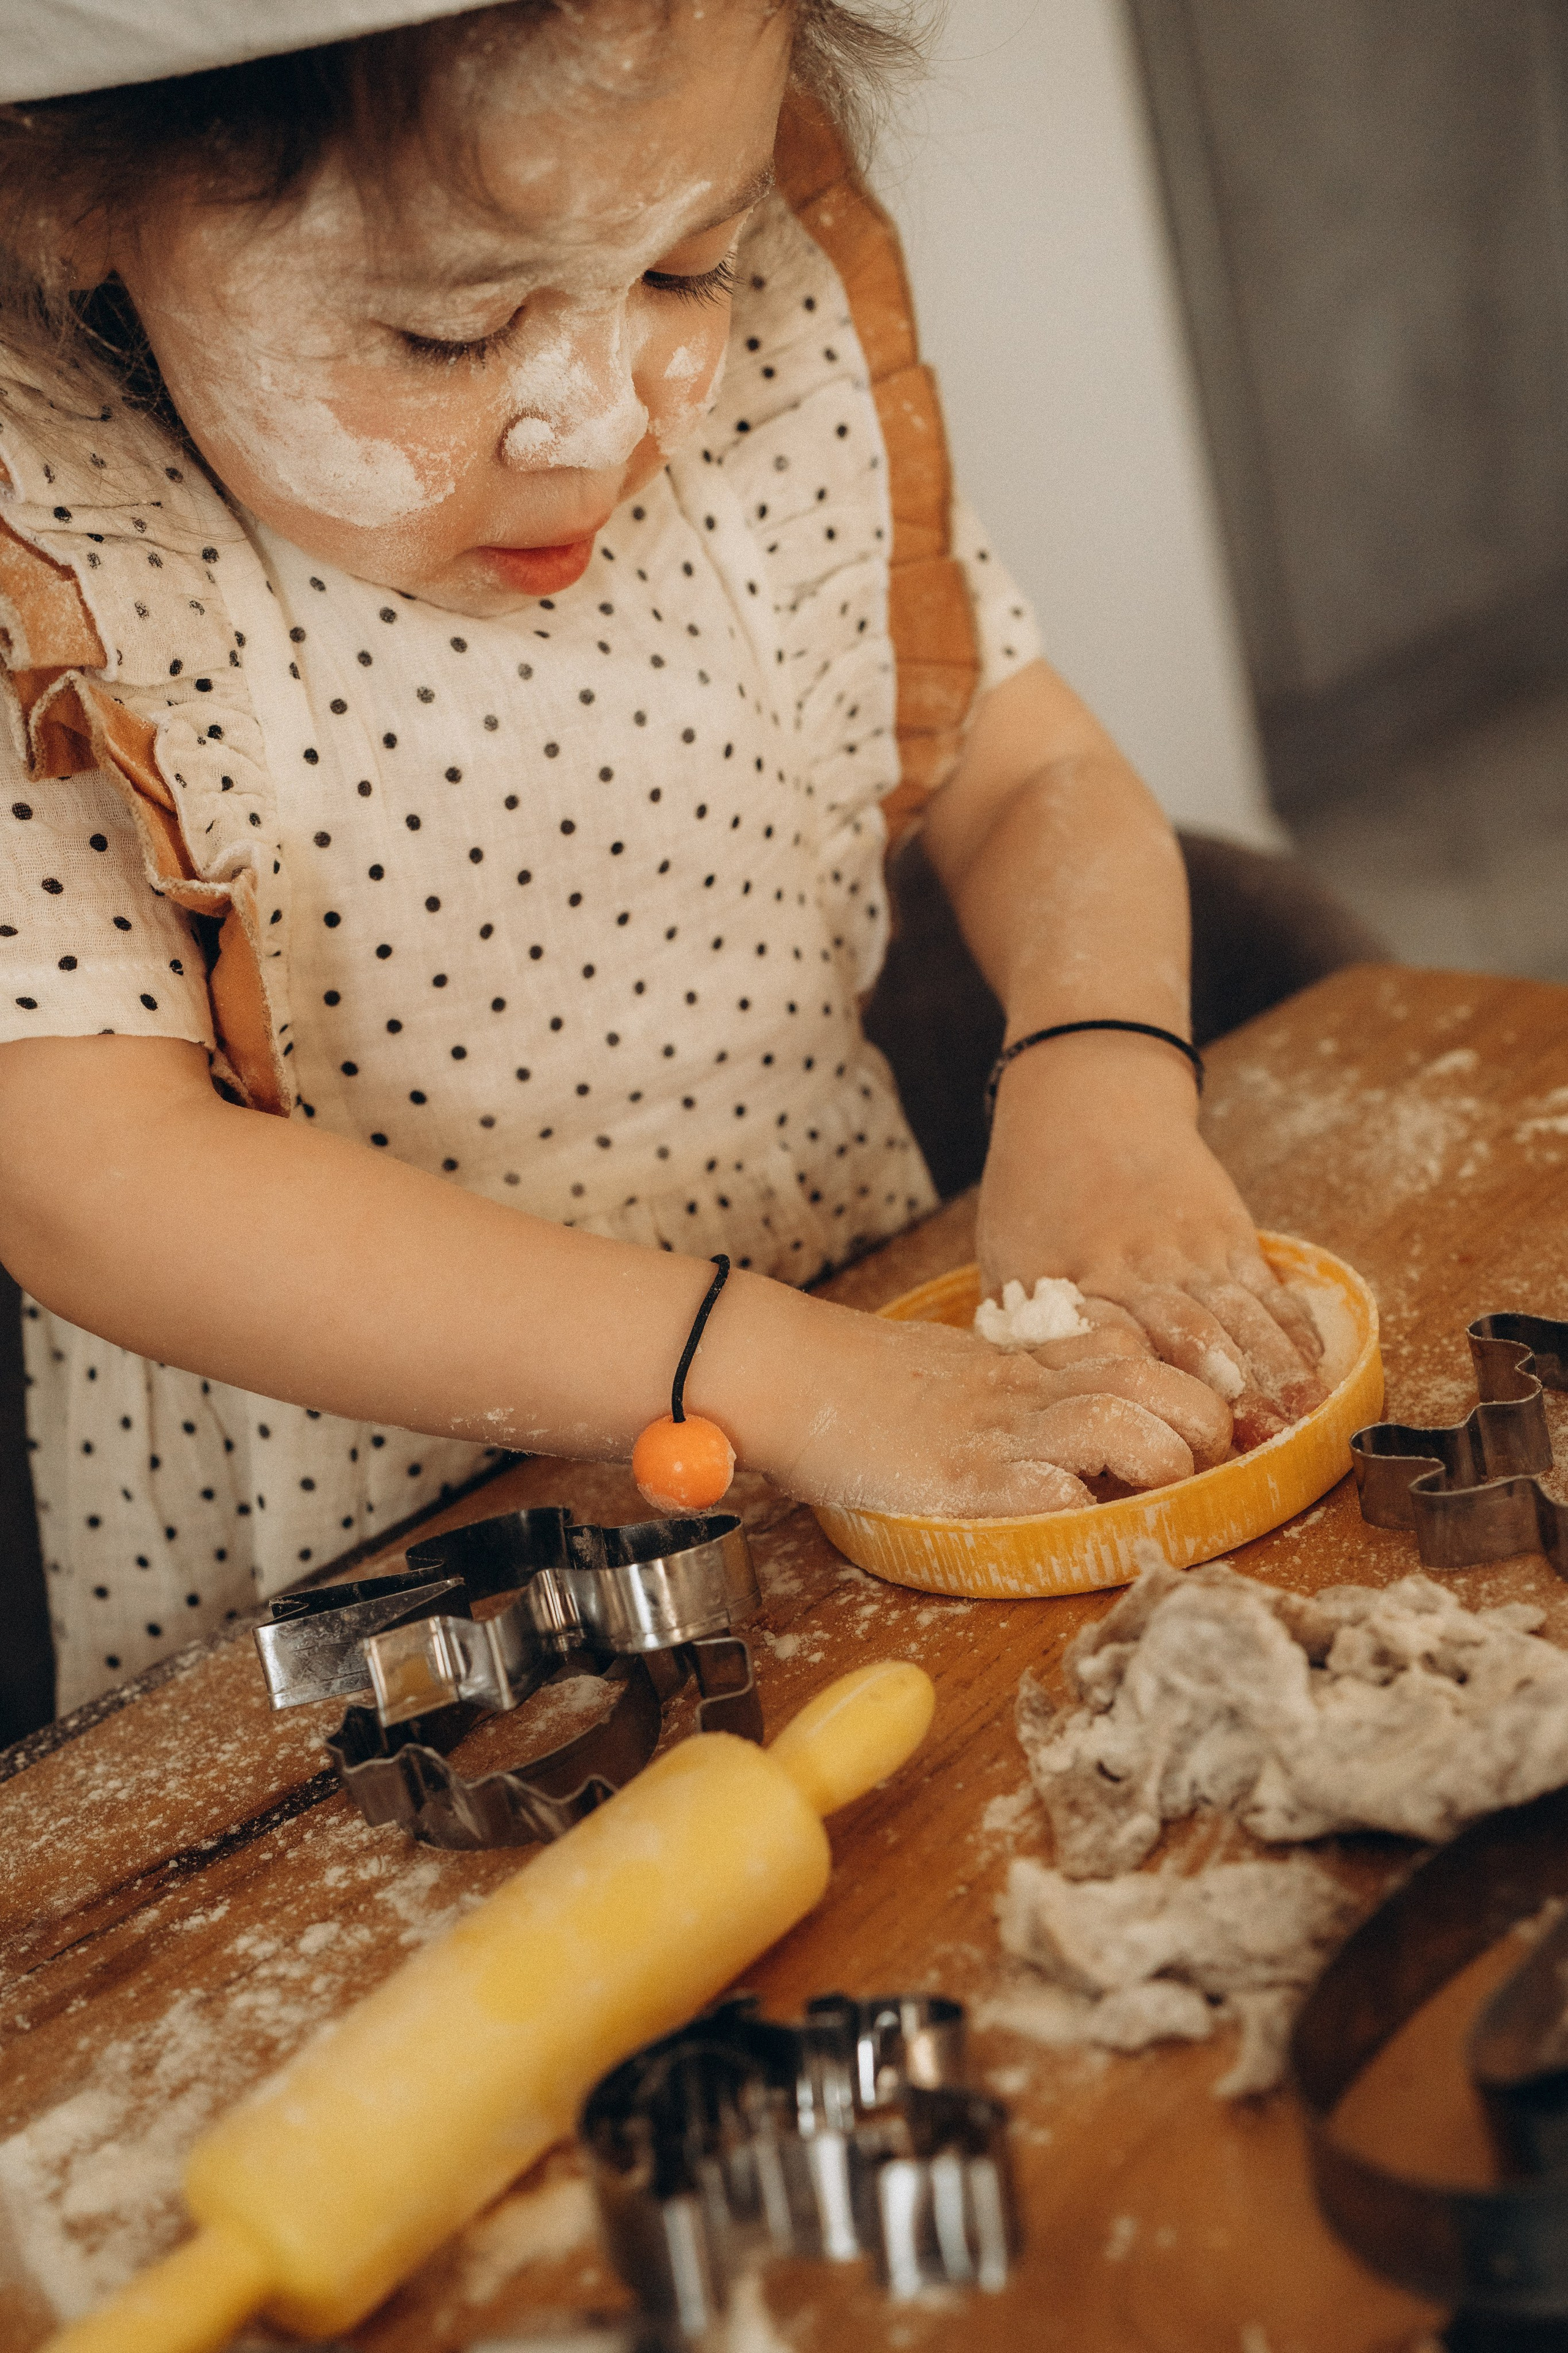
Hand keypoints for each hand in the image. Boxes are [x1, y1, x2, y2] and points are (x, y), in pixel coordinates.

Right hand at [733, 1288, 1224, 1518]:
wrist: (782, 1368)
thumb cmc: (858, 1377)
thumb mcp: (957, 1366)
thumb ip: (1015, 1383)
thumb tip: (1071, 1417)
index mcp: (1024, 1362)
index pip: (1135, 1350)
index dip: (1187, 1381)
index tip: (1208, 1418)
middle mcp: (1023, 1391)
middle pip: (1151, 1382)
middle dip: (1201, 1421)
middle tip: (1209, 1460)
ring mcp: (994, 1433)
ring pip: (1118, 1424)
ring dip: (1161, 1458)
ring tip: (1165, 1489)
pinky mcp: (959, 1480)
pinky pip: (1047, 1494)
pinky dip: (1083, 1514)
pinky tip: (1088, 1525)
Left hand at [977, 1034, 1324, 1437]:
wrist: (1088, 1099)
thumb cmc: (1035, 1191)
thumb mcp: (1005, 1260)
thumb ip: (1020, 1334)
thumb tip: (1024, 1409)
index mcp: (1079, 1281)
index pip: (1113, 1356)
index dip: (1141, 1405)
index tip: (1160, 1452)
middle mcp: (1142, 1268)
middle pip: (1192, 1343)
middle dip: (1223, 1403)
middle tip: (1245, 1455)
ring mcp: (1194, 1250)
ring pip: (1244, 1321)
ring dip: (1274, 1379)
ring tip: (1297, 1428)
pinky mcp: (1231, 1234)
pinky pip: (1271, 1291)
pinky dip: (1294, 1335)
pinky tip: (1311, 1375)